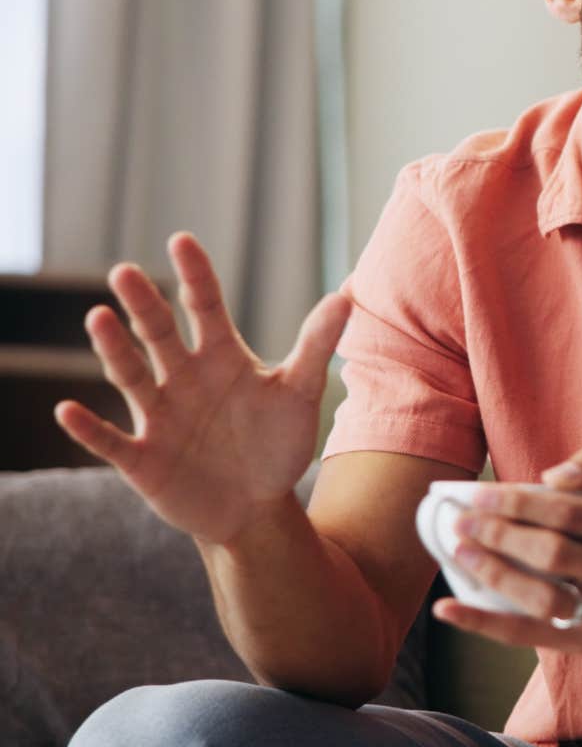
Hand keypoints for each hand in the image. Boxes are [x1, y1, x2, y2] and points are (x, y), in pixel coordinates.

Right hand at [52, 232, 350, 544]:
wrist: (257, 506)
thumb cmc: (276, 442)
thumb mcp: (300, 393)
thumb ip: (317, 345)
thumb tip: (348, 293)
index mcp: (221, 357)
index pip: (205, 307)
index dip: (195, 276)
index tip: (181, 241)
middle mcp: (183, 379)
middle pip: (159, 334)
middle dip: (144, 304)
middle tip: (125, 271)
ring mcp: (159, 417)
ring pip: (131, 376)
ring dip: (113, 349)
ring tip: (98, 317)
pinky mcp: (142, 458)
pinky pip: (110, 441)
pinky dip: (89, 428)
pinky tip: (67, 409)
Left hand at [431, 445, 581, 653]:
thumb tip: (555, 477)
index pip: (572, 514)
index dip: (521, 504)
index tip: (480, 495)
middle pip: (555, 556)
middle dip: (500, 535)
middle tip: (463, 521)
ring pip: (543, 600)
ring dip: (493, 574)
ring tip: (460, 551)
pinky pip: (528, 637)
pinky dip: (482, 624)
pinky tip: (446, 609)